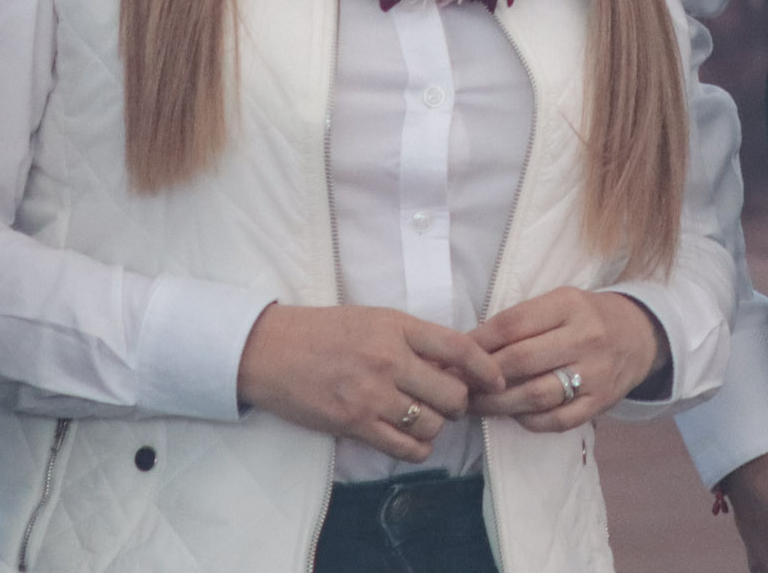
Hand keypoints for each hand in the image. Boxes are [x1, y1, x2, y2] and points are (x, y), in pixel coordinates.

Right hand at [237, 303, 504, 460]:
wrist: (269, 350)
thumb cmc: (325, 332)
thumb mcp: (377, 320)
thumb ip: (416, 339)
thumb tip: (457, 366)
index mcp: (399, 328)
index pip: (461, 349)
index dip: (487, 369)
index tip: (497, 381)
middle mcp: (389, 361)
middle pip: (452, 395)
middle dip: (459, 403)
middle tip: (450, 403)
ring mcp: (370, 395)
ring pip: (432, 425)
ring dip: (436, 426)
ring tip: (426, 419)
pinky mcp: (352, 424)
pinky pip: (403, 447)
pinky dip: (417, 448)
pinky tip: (412, 439)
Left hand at [467, 287, 662, 431]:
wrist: (641, 335)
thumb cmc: (587, 318)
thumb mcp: (559, 304)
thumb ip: (519, 322)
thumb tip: (465, 349)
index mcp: (570, 304)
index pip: (511, 324)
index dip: (476, 344)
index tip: (452, 358)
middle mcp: (586, 337)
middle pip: (519, 361)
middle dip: (481, 378)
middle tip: (458, 387)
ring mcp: (595, 372)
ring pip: (535, 395)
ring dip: (498, 405)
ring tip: (477, 405)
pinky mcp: (601, 402)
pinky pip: (556, 420)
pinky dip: (529, 421)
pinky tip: (515, 415)